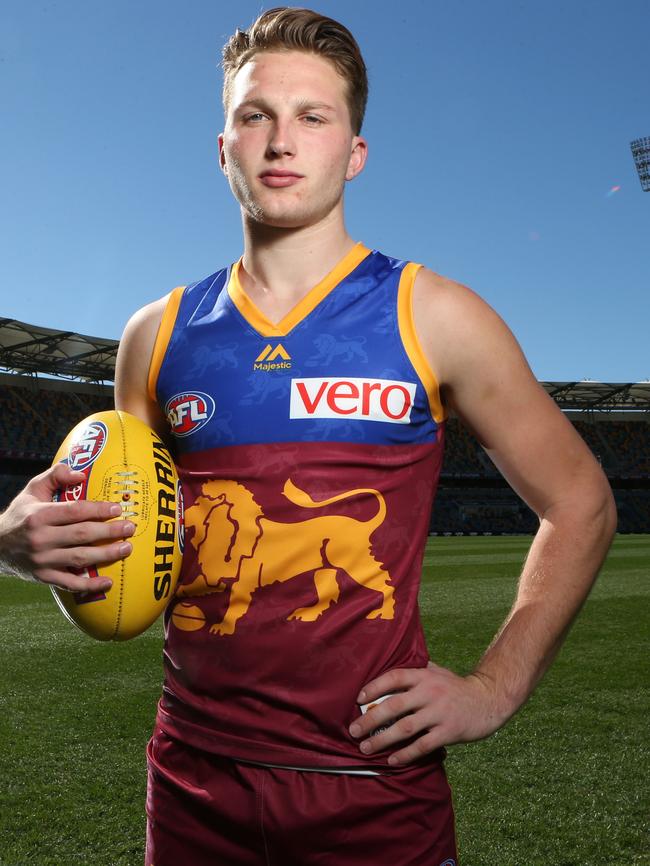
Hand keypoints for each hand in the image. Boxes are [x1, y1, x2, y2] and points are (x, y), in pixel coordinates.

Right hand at [0, 463, 134, 591]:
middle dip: (109, 532)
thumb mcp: (32, 490)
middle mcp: (40, 539)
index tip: (117, 509)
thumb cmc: (21, 514)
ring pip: (80, 559)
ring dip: (106, 555)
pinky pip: (70, 583)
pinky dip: (90, 585)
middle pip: (81, 535)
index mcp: (39, 516)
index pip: (74, 512)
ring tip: (127, 548)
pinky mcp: (43, 577)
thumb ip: (55, 476)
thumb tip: (81, 474)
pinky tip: (109, 582)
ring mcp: (42, 560)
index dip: (98, 510)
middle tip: (130, 528)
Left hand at [349, 661, 502, 766]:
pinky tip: (392, 760)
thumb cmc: (456, 687)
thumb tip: (389, 669)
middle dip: (371, 719)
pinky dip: (406, 754)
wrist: (488, 700)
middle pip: (394, 705)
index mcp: (425, 676)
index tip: (359, 699)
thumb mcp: (438, 672)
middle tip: (354, 730)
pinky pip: (423, 745)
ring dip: (382, 739)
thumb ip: (417, 670)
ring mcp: (439, 712)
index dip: (374, 687)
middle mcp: (430, 692)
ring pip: (405, 728)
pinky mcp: (449, 732)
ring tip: (366, 748)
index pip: (394, 677)